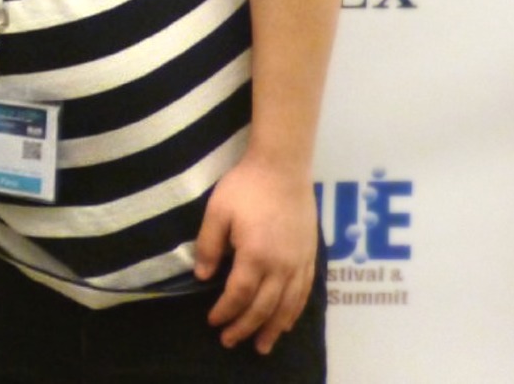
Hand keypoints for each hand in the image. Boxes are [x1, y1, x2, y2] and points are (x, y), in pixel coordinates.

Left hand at [194, 156, 318, 354]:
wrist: (283, 167)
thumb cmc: (246, 186)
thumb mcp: (217, 211)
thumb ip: (209, 245)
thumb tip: (203, 277)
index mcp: (255, 255)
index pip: (239, 295)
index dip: (226, 312)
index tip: (213, 322)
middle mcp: (281, 266)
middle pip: (263, 307)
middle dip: (245, 327)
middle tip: (230, 342)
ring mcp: (299, 263)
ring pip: (287, 306)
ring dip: (273, 329)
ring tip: (262, 346)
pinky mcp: (310, 256)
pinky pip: (304, 293)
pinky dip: (294, 312)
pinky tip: (287, 321)